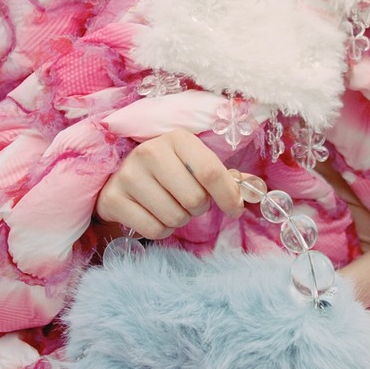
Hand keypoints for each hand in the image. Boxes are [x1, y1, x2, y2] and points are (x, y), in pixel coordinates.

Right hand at [96, 130, 242, 239]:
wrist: (118, 177)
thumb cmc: (168, 170)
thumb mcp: (194, 163)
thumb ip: (225, 176)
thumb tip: (256, 191)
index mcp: (178, 138)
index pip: (211, 172)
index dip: (229, 196)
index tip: (235, 209)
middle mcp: (150, 152)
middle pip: (194, 200)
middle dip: (198, 208)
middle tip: (188, 201)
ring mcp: (128, 175)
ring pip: (174, 217)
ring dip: (179, 219)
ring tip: (170, 205)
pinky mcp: (113, 199)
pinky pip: (153, 229)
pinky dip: (161, 229)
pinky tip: (153, 214)